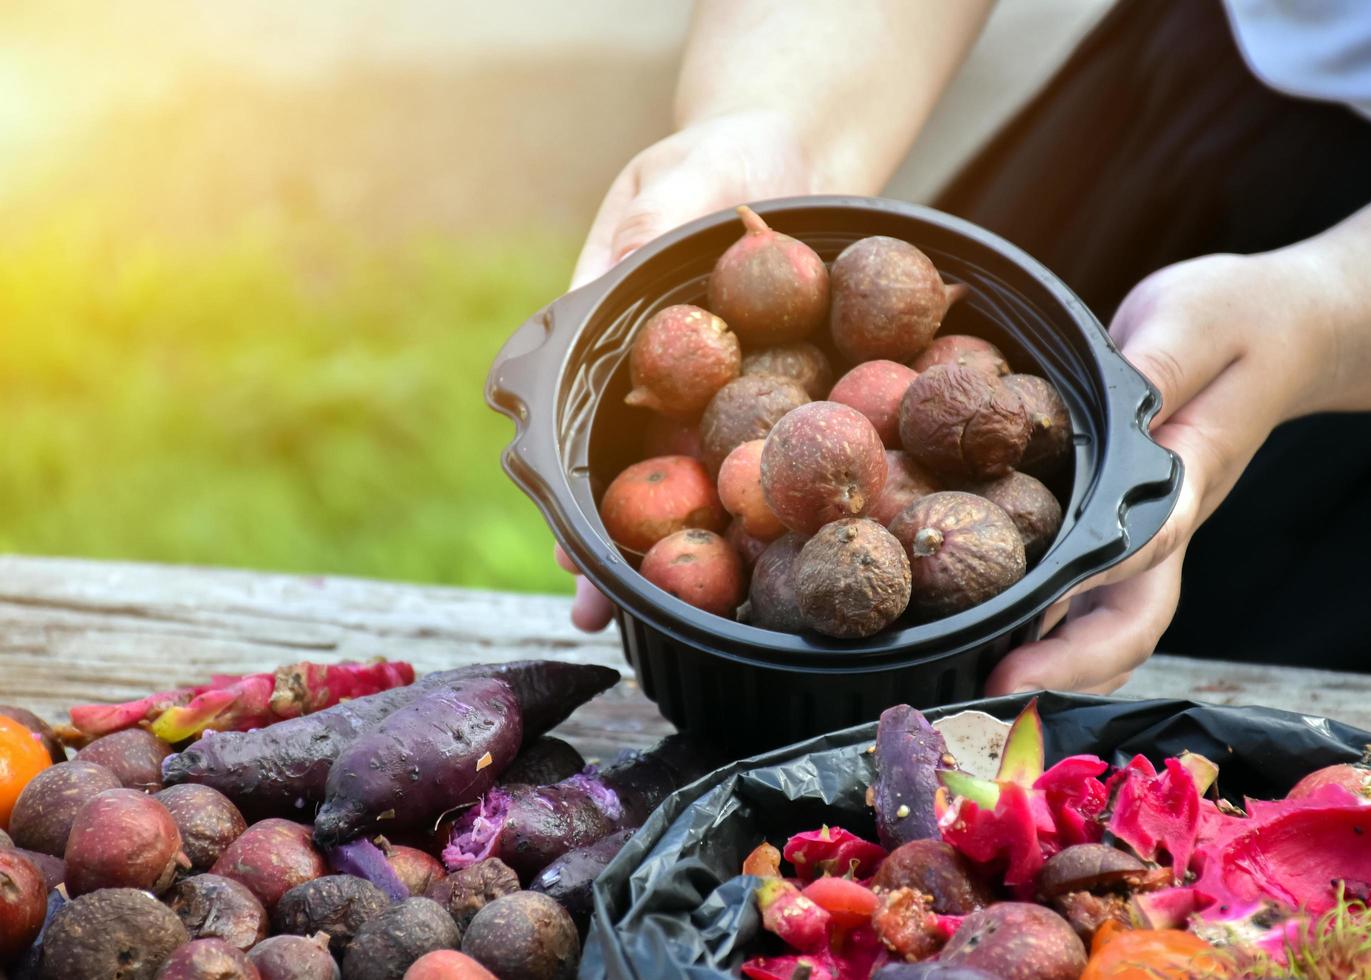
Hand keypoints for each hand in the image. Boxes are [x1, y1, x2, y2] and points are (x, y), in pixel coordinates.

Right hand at [558, 111, 816, 630]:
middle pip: (623, 476)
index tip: (568, 552)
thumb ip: (653, 221)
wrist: (796, 157)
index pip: (573, 428)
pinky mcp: (777, 402)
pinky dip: (773, 507)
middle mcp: (656, 385)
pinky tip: (779, 559)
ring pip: (695, 485)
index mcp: (610, 339)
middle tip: (599, 619)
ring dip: (685, 552)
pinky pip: (774, 458)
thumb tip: (616, 267)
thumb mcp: (681, 178)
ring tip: (672, 623)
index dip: (568, 494)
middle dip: (612, 550)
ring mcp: (716, 401)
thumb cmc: (721, 154)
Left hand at [985, 250, 1333, 693]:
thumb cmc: (1242, 319)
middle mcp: (1167, 528)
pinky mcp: (1121, 534)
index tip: (1034, 616)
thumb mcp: (1194, 318)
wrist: (1287, 331)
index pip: (1143, 544)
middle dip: (1068, 666)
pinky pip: (1087, 602)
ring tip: (980, 689)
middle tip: (995, 688)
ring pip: (1110, 629)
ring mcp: (1148, 541)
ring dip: (1057, 668)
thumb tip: (1122, 408)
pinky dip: (1048, 635)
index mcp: (1186, 479)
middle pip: (1129, 622)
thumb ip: (1157, 366)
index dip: (1088, 583)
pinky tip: (987, 644)